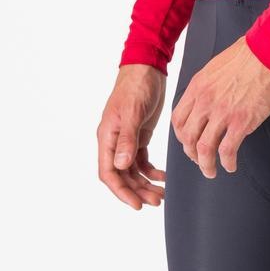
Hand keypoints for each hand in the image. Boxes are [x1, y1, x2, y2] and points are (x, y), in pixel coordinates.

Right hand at [97, 63, 167, 210]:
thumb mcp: (132, 111)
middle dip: (137, 191)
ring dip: (145, 184)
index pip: (108, 172)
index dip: (121, 191)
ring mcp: (127, 139)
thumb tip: (120, 165)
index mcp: (107, 136)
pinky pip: (142, 160)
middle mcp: (114, 141)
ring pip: (132, 171)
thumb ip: (127, 138)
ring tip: (161, 194)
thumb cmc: (136, 85)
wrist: (147, 66)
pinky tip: (163, 176)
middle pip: (122, 176)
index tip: (137, 204)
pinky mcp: (139, 135)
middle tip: (157, 200)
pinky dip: (151, 171)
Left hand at [171, 34, 269, 178]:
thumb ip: (207, 88)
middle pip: (188, 138)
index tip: (189, 142)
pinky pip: (227, 150)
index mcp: (197, 88)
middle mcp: (205, 102)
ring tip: (211, 171)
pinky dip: (227, 162)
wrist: (268, 51)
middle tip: (199, 160)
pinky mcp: (241, 121)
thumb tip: (206, 103)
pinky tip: (231, 165)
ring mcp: (222, 113)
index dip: (182, 136)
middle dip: (191, 154)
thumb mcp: (215, 68)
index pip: (178, 120)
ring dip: (206, 165)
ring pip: (204, 149)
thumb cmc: (247, 55)